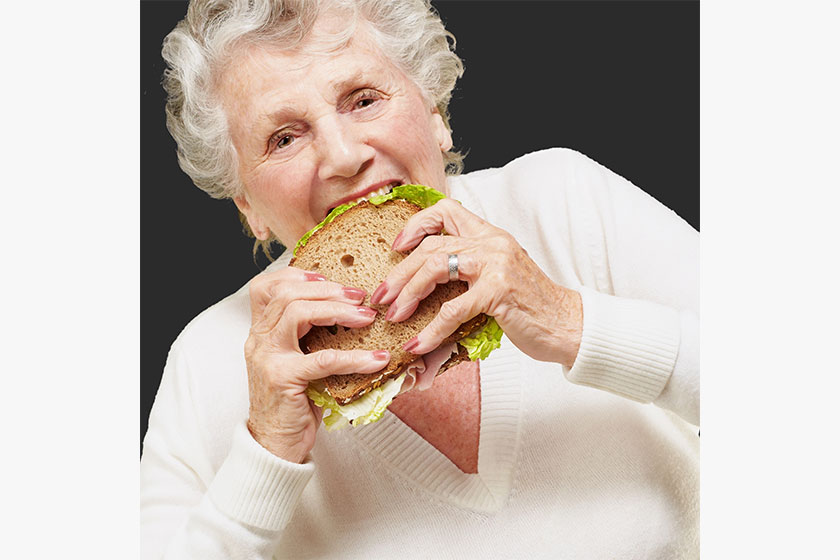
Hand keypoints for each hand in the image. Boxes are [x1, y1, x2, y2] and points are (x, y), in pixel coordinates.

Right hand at [244, 267, 389, 461]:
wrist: (274, 445)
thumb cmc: (294, 403)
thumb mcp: (300, 363)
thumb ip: (314, 339)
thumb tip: (359, 315)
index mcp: (261, 332)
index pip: (265, 286)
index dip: (296, 274)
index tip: (328, 277)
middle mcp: (259, 340)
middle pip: (286, 293)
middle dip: (327, 288)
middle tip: (360, 295)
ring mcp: (268, 358)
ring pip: (297, 313)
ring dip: (337, 310)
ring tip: (367, 317)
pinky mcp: (283, 379)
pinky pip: (322, 360)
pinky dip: (354, 357)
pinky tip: (376, 359)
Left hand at [371, 198, 581, 366]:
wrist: (569, 325)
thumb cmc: (532, 307)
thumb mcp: (499, 277)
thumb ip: (469, 272)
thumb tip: (424, 289)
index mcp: (491, 235)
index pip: (447, 210)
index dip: (417, 224)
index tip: (398, 246)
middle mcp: (492, 243)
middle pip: (431, 245)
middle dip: (400, 272)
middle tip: (381, 296)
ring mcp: (496, 264)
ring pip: (436, 267)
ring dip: (408, 293)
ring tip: (394, 316)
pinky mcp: (499, 291)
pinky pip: (453, 309)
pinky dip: (431, 330)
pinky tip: (418, 345)